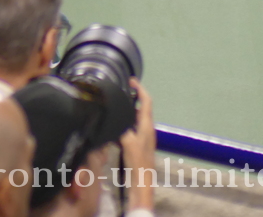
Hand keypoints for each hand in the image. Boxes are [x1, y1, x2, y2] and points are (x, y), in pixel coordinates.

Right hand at [119, 79, 155, 210]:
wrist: (142, 181)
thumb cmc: (137, 161)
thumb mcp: (127, 142)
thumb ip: (122, 127)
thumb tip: (115, 116)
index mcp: (147, 125)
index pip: (146, 101)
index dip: (140, 89)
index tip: (131, 80)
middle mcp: (148, 129)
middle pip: (143, 108)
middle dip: (134, 97)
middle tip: (121, 91)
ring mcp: (145, 137)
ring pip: (138, 118)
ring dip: (130, 110)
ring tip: (117, 105)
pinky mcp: (140, 144)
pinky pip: (134, 127)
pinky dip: (127, 121)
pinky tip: (116, 125)